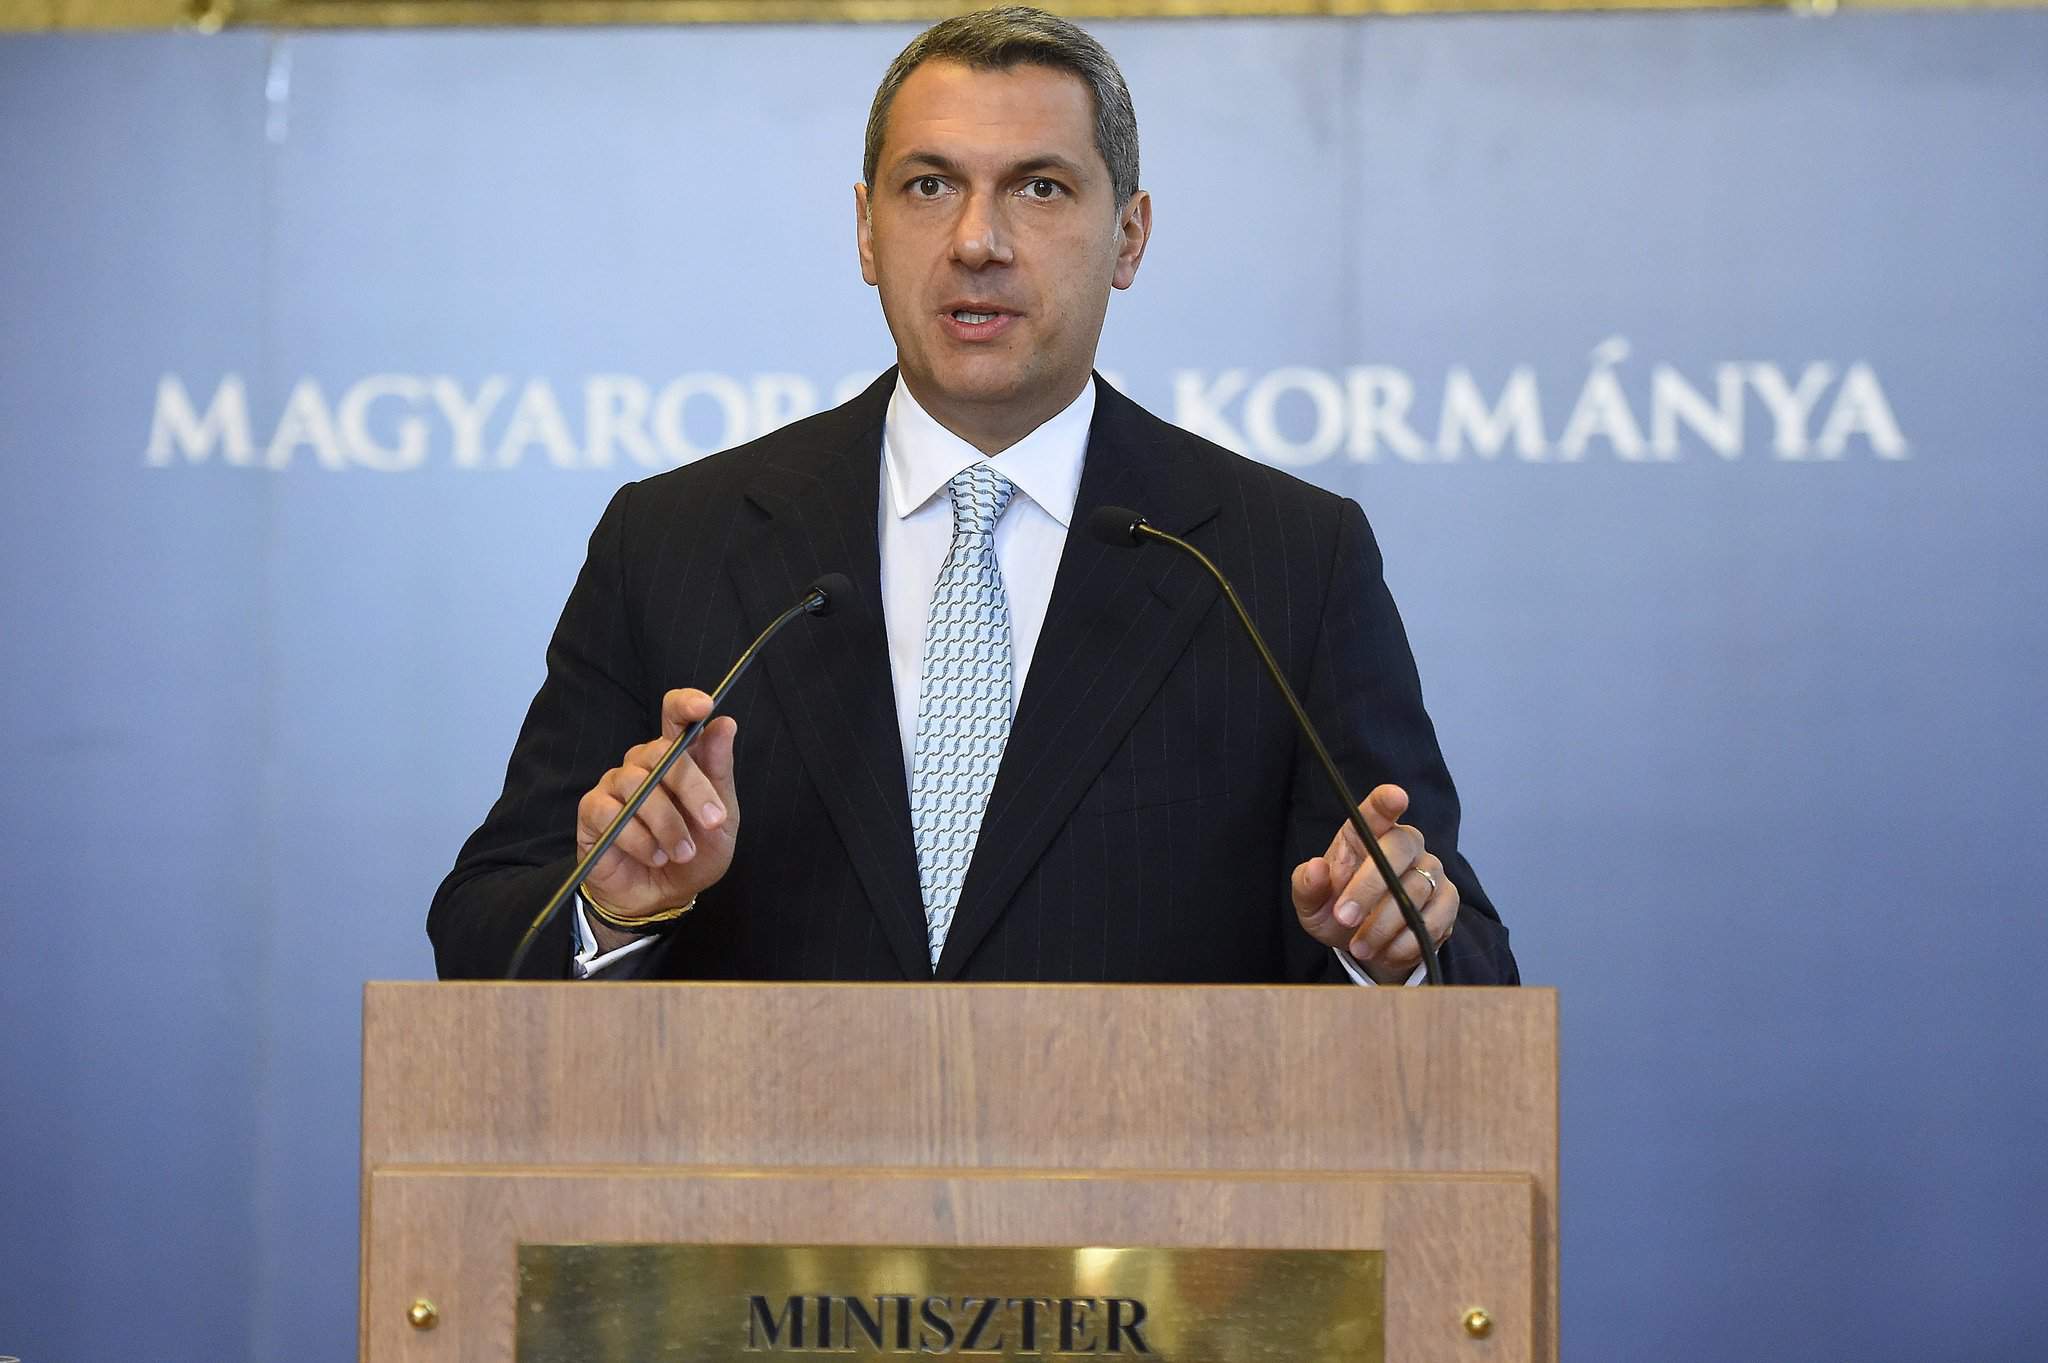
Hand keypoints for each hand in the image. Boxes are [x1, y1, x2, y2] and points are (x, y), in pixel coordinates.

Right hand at [575, 688, 739, 931]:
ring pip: (637, 785)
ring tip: (682, 852)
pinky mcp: (593, 811)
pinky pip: (612, 813)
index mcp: (677, 757)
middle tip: (714, 821)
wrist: (663, 897)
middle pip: (661, 752)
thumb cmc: (694, 853)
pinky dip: (638, 838)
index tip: (704, 706)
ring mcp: (615, 785)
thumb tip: (725, 723)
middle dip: (692, 787)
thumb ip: (719, 772)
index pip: (674, 715)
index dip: (685, 704)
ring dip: (667, 823)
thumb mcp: (722, 818)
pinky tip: (653, 855)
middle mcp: (643, 764)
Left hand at [1290, 784, 1456, 983]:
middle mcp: (1404, 843)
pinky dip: (1406, 942)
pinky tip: (1387, 951)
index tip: (1396, 797)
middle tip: (1344, 917)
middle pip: (1398, 849)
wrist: (1365, 946)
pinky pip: (1434, 919)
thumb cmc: (1337, 912)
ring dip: (1382, 925)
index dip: (1387, 801)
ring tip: (1359, 946)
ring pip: (1415, 891)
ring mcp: (1431, 870)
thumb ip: (1307, 885)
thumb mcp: (1311, 904)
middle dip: (1369, 887)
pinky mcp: (1448, 900)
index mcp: (1366, 834)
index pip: (1378, 809)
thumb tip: (1315, 868)